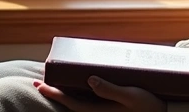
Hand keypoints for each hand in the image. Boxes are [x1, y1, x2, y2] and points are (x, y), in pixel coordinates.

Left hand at [34, 76, 164, 111]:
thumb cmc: (149, 106)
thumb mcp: (131, 96)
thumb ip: (110, 90)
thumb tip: (90, 80)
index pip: (70, 103)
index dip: (54, 94)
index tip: (39, 84)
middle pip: (70, 103)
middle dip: (55, 92)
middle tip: (40, 81)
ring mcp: (104, 111)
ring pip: (79, 102)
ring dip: (66, 92)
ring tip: (56, 80)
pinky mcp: (111, 108)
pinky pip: (89, 101)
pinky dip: (79, 92)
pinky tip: (80, 84)